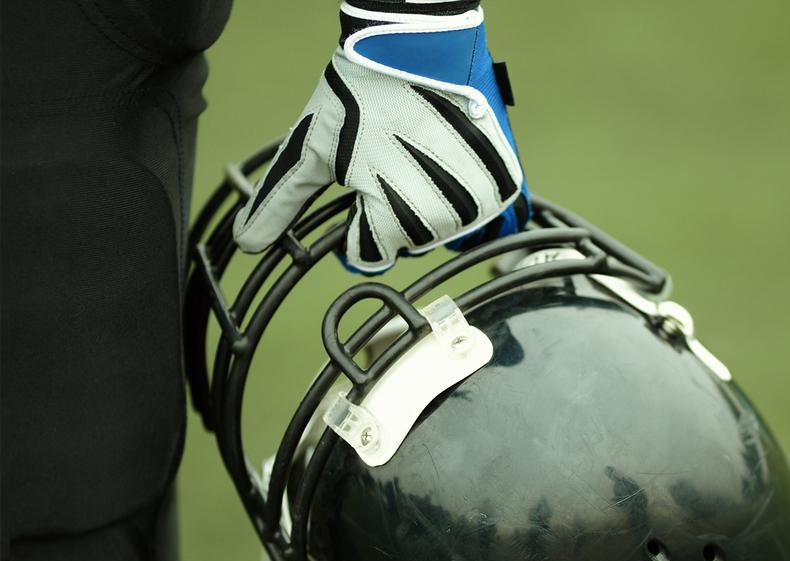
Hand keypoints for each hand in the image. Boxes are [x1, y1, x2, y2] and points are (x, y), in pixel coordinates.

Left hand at [233, 5, 527, 272]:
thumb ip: (281, 200)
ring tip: (419, 153)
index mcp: (394, 217)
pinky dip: (466, 194)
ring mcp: (479, 200)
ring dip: (431, 201)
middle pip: (409, 241)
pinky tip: (448, 160)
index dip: (359, 221)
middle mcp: (443, 217)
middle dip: (395, 209)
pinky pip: (483, 213)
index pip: (371, 253)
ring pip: (445, 228)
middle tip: (391, 159)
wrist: (421, 42)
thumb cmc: (363, 90)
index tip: (362, 184)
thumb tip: (248, 242)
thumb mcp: (314, 146)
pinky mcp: (504, 181)